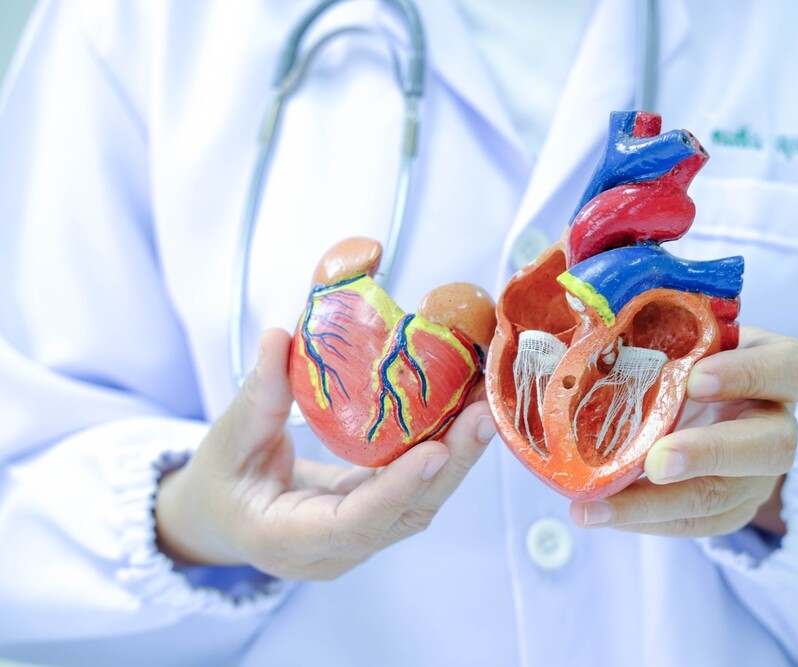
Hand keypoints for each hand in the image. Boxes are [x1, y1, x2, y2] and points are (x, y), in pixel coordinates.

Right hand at [155, 328, 495, 579]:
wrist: (224, 518)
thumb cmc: (221, 484)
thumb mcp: (226, 441)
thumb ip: (257, 395)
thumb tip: (279, 338)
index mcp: (287, 539)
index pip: (353, 523)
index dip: (396, 489)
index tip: (435, 450)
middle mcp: (335, 549)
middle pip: (406, 514)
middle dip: (452, 464)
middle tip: (485, 412)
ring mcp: (362, 538)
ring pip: (422, 503)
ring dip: (459, 455)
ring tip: (486, 404)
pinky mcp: (379, 517)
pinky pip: (418, 489)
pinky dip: (446, 453)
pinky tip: (466, 413)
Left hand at [569, 326, 797, 536]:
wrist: (703, 402)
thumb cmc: (690, 353)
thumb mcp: (686, 331)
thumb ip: (658, 322)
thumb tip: (586, 313)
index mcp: (777, 368)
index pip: (791, 368)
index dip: (748, 375)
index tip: (695, 379)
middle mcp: (777, 423)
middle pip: (770, 447)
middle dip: (708, 455)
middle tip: (655, 461)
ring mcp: (758, 474)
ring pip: (723, 497)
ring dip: (656, 505)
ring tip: (596, 507)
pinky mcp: (731, 509)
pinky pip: (694, 524)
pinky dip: (643, 521)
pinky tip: (600, 513)